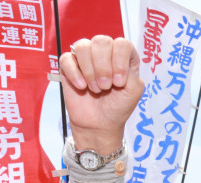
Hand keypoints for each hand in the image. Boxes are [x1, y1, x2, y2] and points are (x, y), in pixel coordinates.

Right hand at [59, 36, 143, 153]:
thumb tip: (114, 60)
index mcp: (124, 56)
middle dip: (104, 67)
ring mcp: (86, 57)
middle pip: (101, 41)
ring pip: (83, 46)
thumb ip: (131, 71)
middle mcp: (105, 53)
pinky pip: (66, 58)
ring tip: (95, 89)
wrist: (99, 123)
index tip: (119, 82)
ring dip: (90, 70)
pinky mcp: (69, 66)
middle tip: (106, 87)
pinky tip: (81, 86)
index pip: (122, 43)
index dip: (120, 61)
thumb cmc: (118, 106)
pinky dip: (74, 73)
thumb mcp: (134, 90)